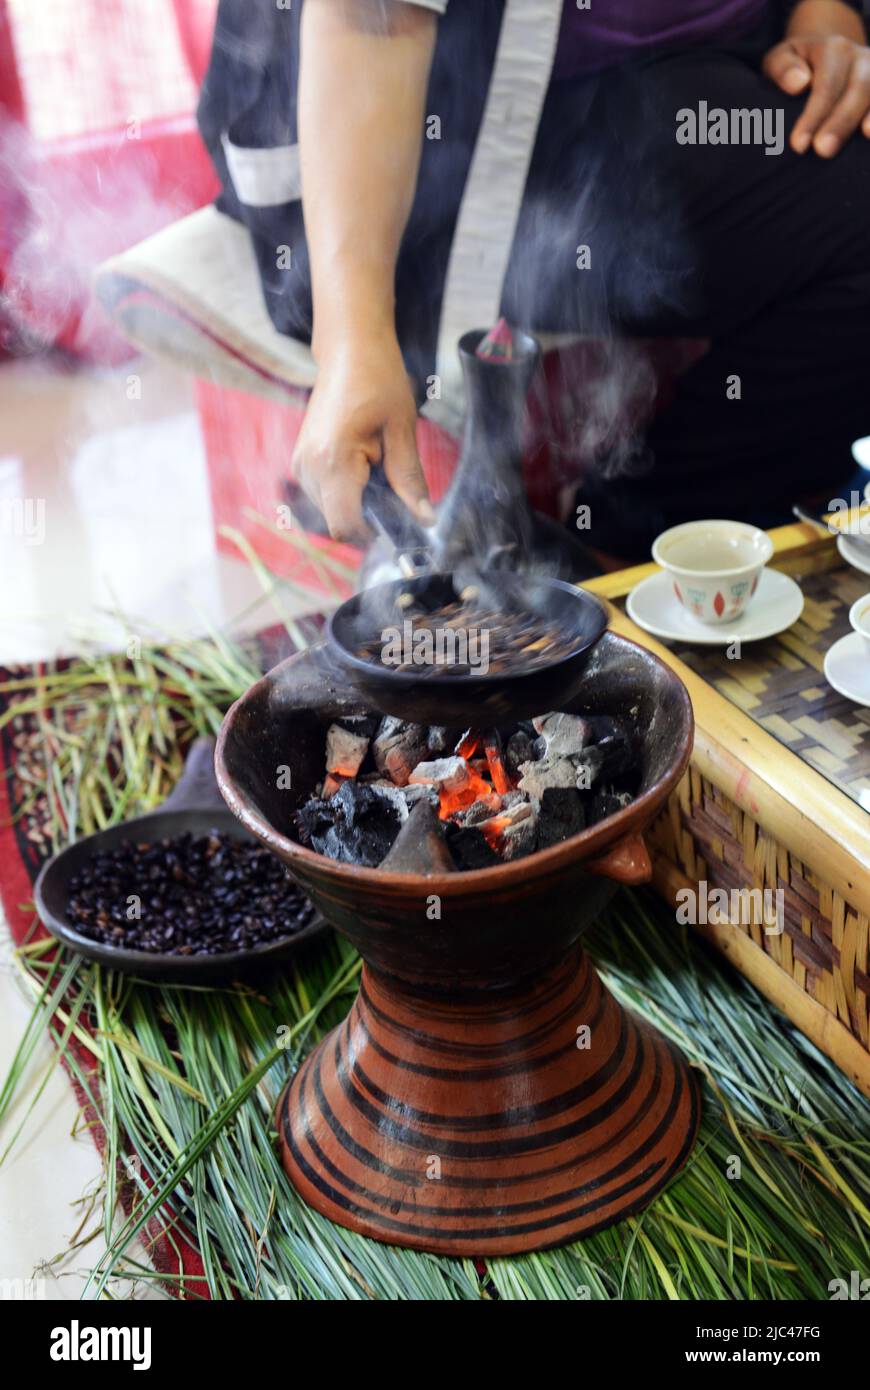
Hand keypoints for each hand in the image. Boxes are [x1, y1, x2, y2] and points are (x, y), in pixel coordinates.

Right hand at [292, 334, 434, 541]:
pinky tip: (363, 465)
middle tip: (393, 486)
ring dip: (357, 503)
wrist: (349, 351)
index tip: (397, 519)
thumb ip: (410, 480)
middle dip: (368, 516)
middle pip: (338, 523)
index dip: (373, 532)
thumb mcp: (402, 430)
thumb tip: (425, 518)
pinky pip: (325, 496)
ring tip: (376, 467)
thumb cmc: (377, 380)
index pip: (345, 526)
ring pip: (330, 512)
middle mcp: (308, 467)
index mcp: (332, 460)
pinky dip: (346, 492)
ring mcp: (301, 464)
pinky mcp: (301, 462)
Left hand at [763, 32, 869, 155]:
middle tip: (823, 150)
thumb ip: (782, 68)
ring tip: (865, 137)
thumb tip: (799, 83)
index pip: (827, 84)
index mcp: (833, 49)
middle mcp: (860, 58)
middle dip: (841, 121)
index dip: (814, 115)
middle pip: (859, 88)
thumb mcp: (780, 60)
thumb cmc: (795, 68)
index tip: (798, 145)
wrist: (822, 60)